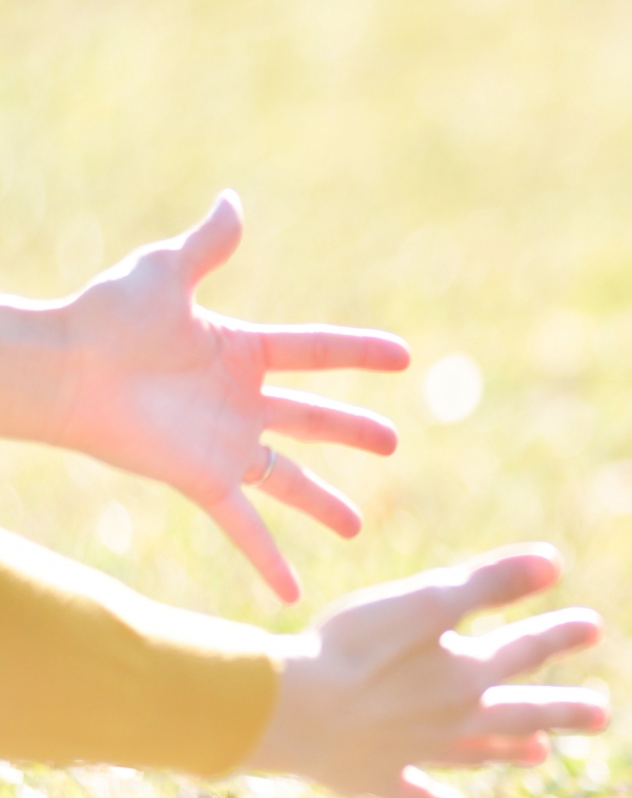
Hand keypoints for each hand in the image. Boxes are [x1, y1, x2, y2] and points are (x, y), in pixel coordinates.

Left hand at [48, 192, 408, 600]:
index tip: (404, 357)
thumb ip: (208, 247)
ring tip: (357, 528)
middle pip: (315, 418)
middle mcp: (241, 402)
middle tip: (393, 443)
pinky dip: (268, 561)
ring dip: (324, 505)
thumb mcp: (165, 274)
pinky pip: (245, 527)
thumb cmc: (104, 316)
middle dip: (354, 431)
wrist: (61, 370)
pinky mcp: (202, 480)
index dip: (361, 353)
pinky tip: (291, 594)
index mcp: (242, 351)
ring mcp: (225, 445)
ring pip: (290, 479)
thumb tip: (234, 203)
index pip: (317, 351)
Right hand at [248, 544, 604, 797]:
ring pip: (476, 752)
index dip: (560, 634)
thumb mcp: (427, 601)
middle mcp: (453, 718)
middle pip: (519, 714)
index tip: (594, 627)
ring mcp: (416, 752)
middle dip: (562, 711)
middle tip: (601, 716)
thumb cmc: (355, 647)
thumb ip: (490, 583)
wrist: (287, 711)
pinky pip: (417, 796)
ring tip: (541, 755)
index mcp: (468, 674)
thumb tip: (555, 564)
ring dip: (509, 751)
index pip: (526, 650)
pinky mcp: (375, 778)